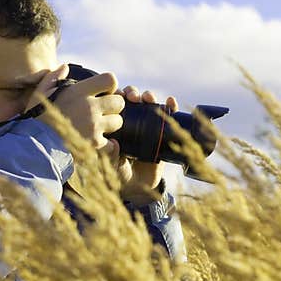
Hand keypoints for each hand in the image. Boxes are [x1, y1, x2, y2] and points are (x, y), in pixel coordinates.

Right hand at [27, 65, 124, 148]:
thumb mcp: (39, 94)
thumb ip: (52, 78)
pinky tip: (97, 144)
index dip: (109, 85)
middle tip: (101, 112)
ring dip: (110, 125)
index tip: (103, 92)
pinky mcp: (94, 144)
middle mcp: (90, 107)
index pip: (110, 79)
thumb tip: (63, 67)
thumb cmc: (35, 119)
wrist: (33, 145)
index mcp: (79, 92)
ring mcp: (94, 126)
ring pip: (118, 122)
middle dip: (113, 106)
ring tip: (97, 128)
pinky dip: (107, 146)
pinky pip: (112, 144)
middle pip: (119, 102)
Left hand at [103, 85, 177, 205]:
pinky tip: (171, 101)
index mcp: (116, 125)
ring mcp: (148, 126)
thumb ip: (110, 156)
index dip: (116, 96)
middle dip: (133, 93)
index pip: (115, 104)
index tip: (116, 94)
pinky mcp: (163, 134)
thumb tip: (114, 144)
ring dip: (149, 96)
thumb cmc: (119, 174)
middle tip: (133, 97)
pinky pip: (169, 117)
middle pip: (133, 100)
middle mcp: (132, 122)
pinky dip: (171, 106)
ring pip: (149, 104)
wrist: (138, 187)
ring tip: (149, 98)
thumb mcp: (111, 165)